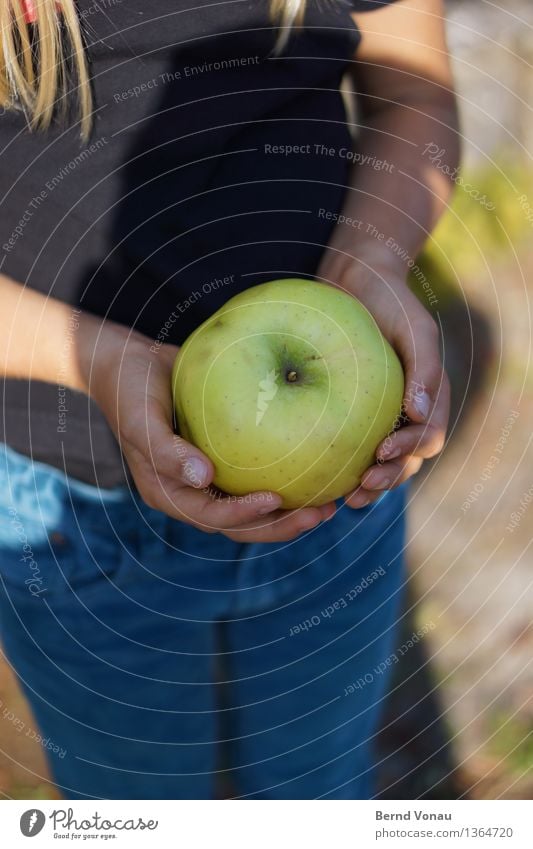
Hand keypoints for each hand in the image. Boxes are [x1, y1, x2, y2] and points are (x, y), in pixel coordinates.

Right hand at [79, 318, 334, 541]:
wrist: (127, 363)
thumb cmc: (130, 390)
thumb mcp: (142, 419)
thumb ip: (167, 452)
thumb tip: (204, 478)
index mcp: (169, 493)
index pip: (214, 517)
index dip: (246, 515)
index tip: (277, 498)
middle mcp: (191, 493)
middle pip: (241, 524)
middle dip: (281, 525)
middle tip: (322, 513)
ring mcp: (207, 479)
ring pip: (253, 508)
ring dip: (289, 512)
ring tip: (328, 504)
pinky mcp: (222, 460)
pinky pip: (255, 478)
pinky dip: (283, 481)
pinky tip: (313, 471)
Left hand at [316, 253, 449, 507]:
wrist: (357, 280)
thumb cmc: (390, 301)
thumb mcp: (415, 327)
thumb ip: (424, 368)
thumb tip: (418, 414)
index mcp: (429, 398)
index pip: (427, 437)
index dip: (408, 452)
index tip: (381, 451)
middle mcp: (407, 414)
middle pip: (405, 461)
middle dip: (385, 480)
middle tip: (360, 490)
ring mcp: (379, 416)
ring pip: (379, 463)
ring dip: (366, 485)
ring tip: (343, 499)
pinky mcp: (350, 414)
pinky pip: (347, 446)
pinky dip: (338, 467)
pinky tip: (317, 479)